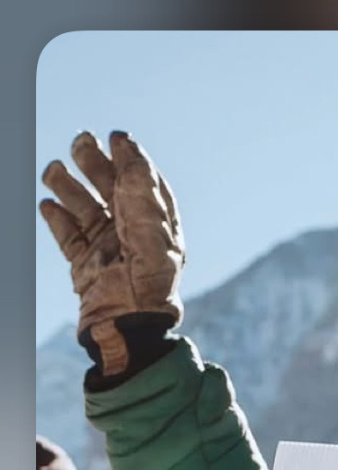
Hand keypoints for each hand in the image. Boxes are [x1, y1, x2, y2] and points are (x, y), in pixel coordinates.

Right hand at [40, 131, 184, 377]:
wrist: (128, 332)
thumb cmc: (147, 285)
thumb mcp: (151, 232)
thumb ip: (139, 189)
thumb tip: (127, 147)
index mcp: (158, 228)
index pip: (144, 184)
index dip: (131, 159)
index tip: (116, 137)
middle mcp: (133, 237)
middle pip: (112, 192)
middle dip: (95, 165)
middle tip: (79, 142)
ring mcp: (108, 252)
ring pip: (85, 211)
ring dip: (69, 188)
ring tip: (53, 169)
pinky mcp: (85, 268)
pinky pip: (69, 238)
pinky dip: (57, 219)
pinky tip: (47, 204)